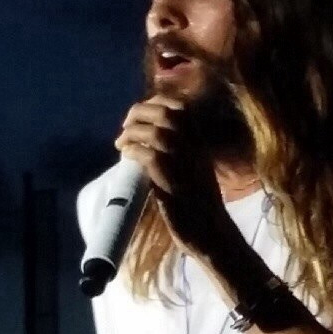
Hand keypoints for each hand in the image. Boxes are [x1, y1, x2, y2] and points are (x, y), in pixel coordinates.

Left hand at [114, 95, 228, 257]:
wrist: (211, 231)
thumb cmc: (200, 203)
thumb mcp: (196, 167)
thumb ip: (181, 150)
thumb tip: (151, 139)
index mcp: (200, 141)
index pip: (179, 106)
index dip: (155, 103)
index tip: (140, 114)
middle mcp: (194, 147)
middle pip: (164, 113)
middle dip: (138, 113)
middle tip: (125, 125)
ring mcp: (183, 161)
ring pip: (153, 131)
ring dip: (131, 133)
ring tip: (121, 143)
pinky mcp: (170, 178)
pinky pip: (146, 154)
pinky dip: (132, 150)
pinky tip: (126, 156)